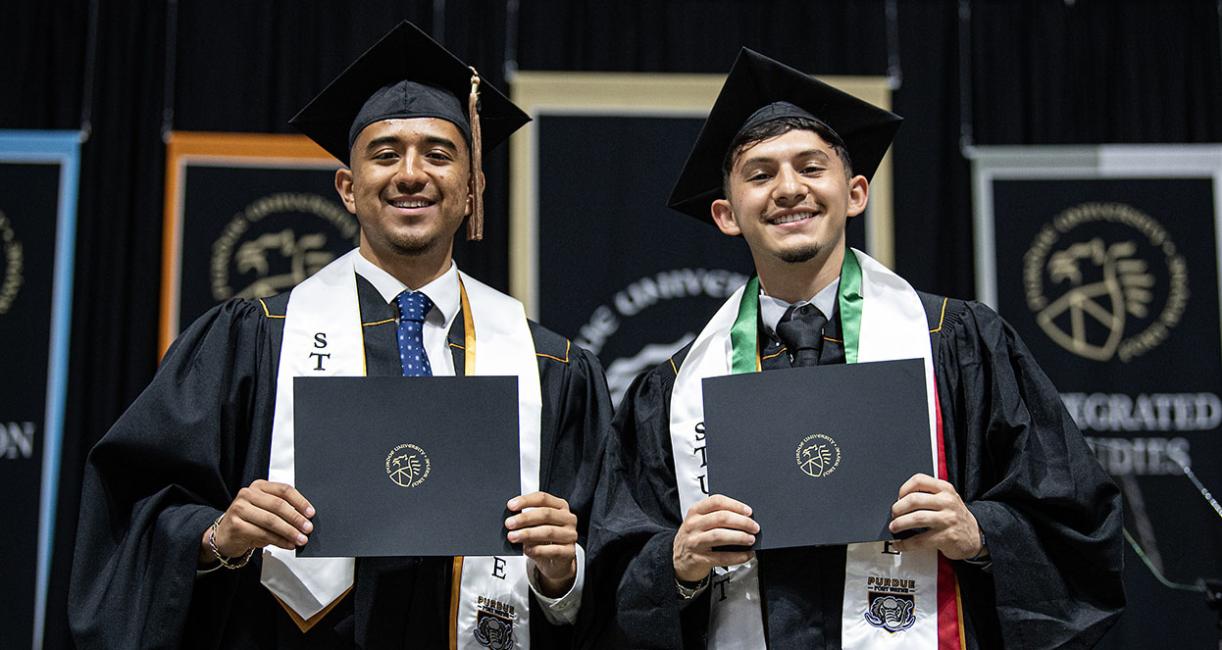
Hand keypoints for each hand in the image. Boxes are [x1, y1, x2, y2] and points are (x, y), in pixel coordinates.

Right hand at [198, 480, 314, 565]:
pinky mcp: (235, 525)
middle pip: (278, 505)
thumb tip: (305, 520)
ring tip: (301, 539)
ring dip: (289, 531)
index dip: (300, 501)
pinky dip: (279, 540)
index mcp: (259, 486)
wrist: (224, 535)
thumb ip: (283, 511)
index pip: (284, 490)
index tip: (311, 513)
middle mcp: (247, 494)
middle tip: (308, 528)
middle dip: (296, 519)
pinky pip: (263, 534)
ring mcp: (239, 509)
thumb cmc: (249, 522)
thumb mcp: (266, 511)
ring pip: (271, 520)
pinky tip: (288, 544)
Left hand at [506, 491, 577, 596]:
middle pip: (546, 514)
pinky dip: (538, 549)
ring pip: (548, 532)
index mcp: (560, 506)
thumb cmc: (545, 539)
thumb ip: (527, 520)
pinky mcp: (570, 551)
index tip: (511, 505)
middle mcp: (568, 519)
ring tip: (513, 536)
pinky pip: (553, 550)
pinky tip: (527, 549)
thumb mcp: (536, 526)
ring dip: (528, 534)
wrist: (556, 561)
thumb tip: (511, 519)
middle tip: (510, 523)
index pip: (543, 498)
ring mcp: (570, 535)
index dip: (526, 501)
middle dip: (525, 518)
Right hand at [672, 495, 757, 583]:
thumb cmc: (694, 538)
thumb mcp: (699, 522)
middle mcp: (693, 525)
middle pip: (721, 518)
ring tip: (750, 539)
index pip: (716, 501)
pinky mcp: (698, 558)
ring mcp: (694, 542)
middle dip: (742, 522)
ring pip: (719, 535)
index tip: (748, 511)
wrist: (678, 560)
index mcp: (695, 512)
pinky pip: (720, 557)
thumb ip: (716, 517)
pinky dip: (736, 556)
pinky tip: (745, 555)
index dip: (735, 505)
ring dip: (739, 537)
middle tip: (754, 527)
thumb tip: (745, 518)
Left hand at [888, 473, 982, 559]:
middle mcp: (947, 502)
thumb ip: (929, 495)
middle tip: (894, 514)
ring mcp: (947, 519)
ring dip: (900, 524)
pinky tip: (901, 543)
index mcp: (945, 489)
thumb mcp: (947, 498)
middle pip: (914, 500)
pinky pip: (920, 540)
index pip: (919, 480)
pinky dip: (906, 543)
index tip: (898, 498)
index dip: (903, 489)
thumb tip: (900, 501)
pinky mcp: (946, 537)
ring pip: (916, 518)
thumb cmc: (955, 516)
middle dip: (898, 508)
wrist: (976, 535)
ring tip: (894, 527)